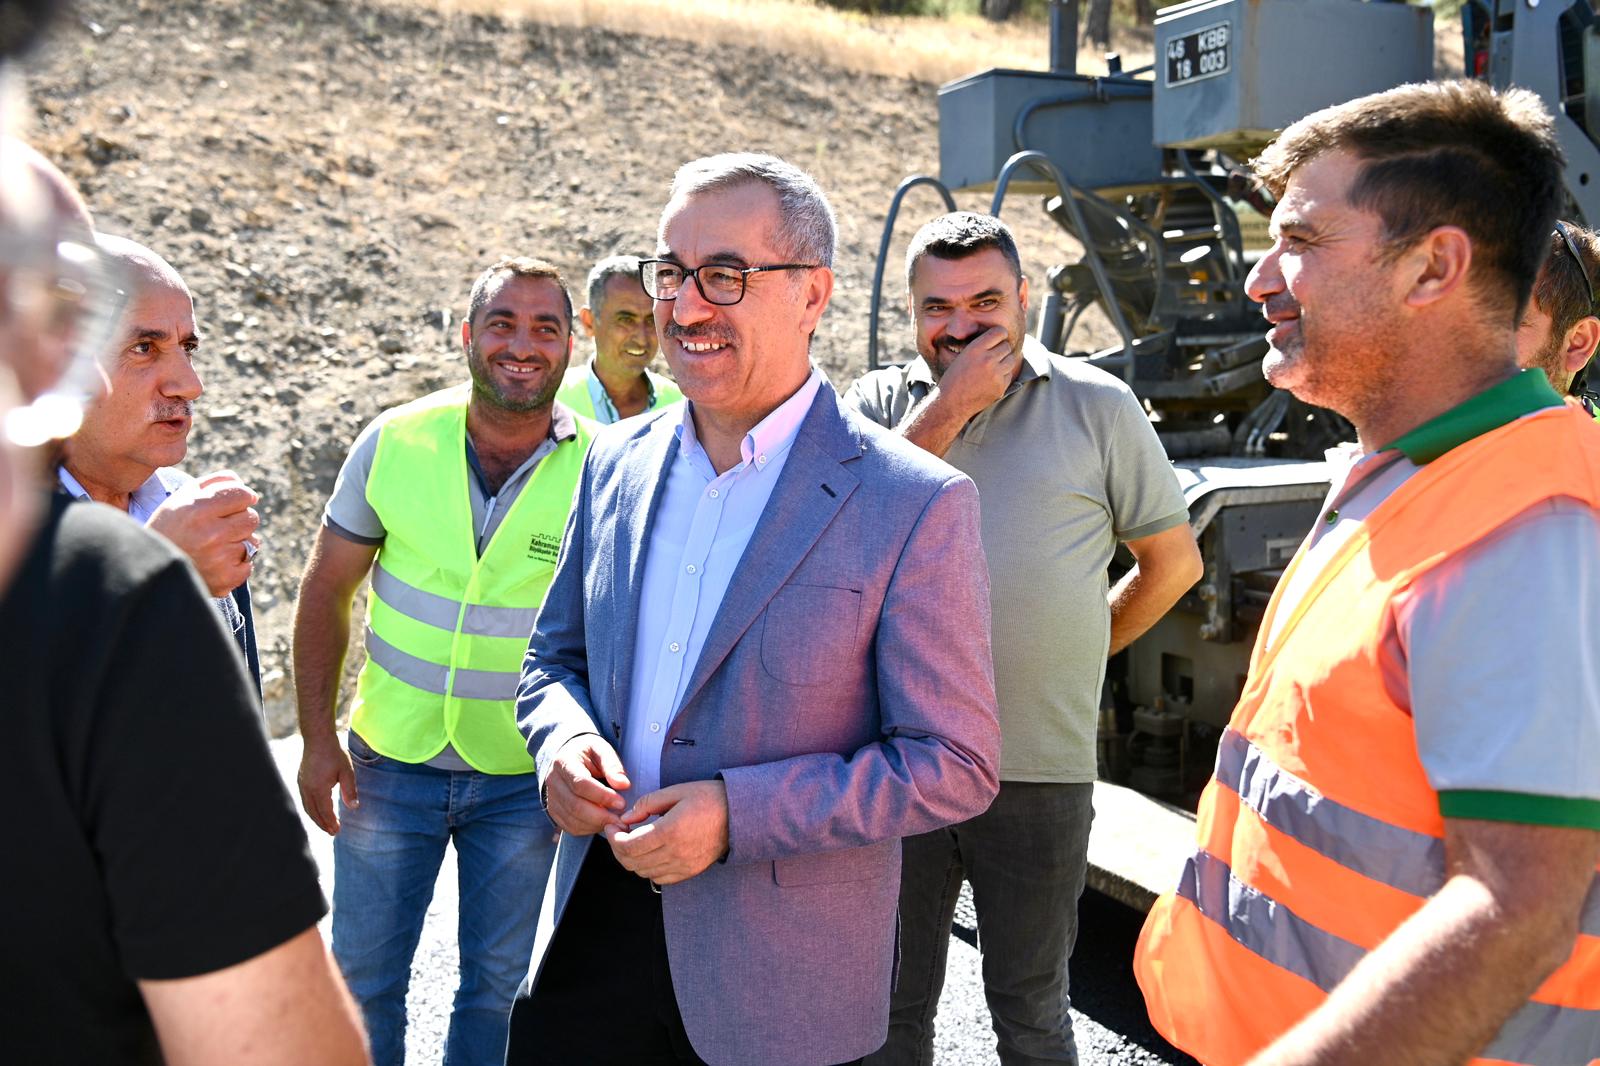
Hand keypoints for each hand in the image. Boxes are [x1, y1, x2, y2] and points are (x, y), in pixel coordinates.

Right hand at [147, 469, 260, 596]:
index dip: (242, 497)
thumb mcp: (182, 498)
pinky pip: (249, 565)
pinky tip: (216, 562)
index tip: (235, 502)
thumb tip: (245, 485)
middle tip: (221, 525)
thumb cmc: (171, 527)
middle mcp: (211, 534)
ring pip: (253, 542)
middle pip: (251, 518)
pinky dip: (237, 564)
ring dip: (239, 541)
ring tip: (215, 545)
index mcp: (197, 509)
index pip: (242, 494)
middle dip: (240, 519)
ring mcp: (220, 559)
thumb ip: (215, 483)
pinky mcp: (226, 579)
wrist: (151, 567)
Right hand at [297, 733, 356, 836]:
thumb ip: (350, 791)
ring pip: (307, 807)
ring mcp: (302, 785)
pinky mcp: (301, 780)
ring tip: (325, 825)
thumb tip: (354, 808)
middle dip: (323, 824)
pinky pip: (304, 800)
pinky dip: (311, 809)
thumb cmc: (334, 754)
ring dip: (316, 818)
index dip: (331, 823)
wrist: (317, 738)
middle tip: (332, 832)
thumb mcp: (347, 772)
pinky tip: (317, 810)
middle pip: (314, 813)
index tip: (337, 831)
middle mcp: (307, 789)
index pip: (325, 812)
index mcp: (319, 789)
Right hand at [545, 734, 630, 836]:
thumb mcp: (601, 749)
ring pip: (572, 820)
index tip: (622, 803)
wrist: (567, 756)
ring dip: (596, 824)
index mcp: (564, 762)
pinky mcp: (554, 812)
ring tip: (615, 822)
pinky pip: (571, 827)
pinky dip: (589, 829)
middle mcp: (553, 782)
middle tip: (622, 819)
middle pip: (575, 806)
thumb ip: (612, 765)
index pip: (581, 784)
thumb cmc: (588, 753)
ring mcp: (551, 799)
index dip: (602, 796)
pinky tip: (603, 823)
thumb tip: (623, 784)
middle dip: (601, 816)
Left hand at [605, 780, 728, 885]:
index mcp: (670, 831)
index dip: (613, 838)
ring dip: (631, 859)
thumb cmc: (708, 798)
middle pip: (632, 863)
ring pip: (642, 873)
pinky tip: (650, 853)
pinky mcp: (690, 872)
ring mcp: (683, 866)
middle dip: (617, 848)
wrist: (738, 815)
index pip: (628, 846)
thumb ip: (647, 804)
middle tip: (618, 833)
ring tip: (633, 841)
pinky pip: (659, 879)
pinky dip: (647, 869)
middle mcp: (675, 853)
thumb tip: (626, 818)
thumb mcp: (676, 791)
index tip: (612, 826)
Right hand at [936, 325, 1019, 415]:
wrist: (951, 403)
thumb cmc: (954, 378)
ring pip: (1011, 360)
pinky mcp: (1000, 387)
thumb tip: (1001, 339)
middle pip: (1006, 346)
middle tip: (993, 356)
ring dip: (1005, 361)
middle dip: (1001, 349)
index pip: (999, 332)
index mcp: (975, 349)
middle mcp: (987, 360)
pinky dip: (1002, 376)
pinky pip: (1009, 375)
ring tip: (993, 367)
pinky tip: (990, 380)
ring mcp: (995, 374)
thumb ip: (981, 347)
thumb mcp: (963, 356)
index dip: (1000, 334)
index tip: (999, 337)